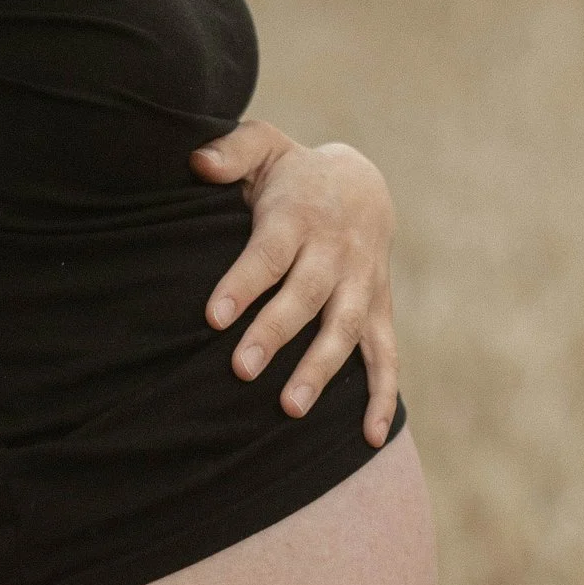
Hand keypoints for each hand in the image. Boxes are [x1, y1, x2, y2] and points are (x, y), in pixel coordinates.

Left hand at [192, 120, 399, 443]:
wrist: (364, 186)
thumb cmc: (294, 175)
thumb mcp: (266, 147)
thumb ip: (232, 152)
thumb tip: (197, 161)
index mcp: (301, 217)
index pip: (269, 254)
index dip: (242, 284)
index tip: (212, 318)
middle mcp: (336, 254)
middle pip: (305, 297)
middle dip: (275, 333)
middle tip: (241, 370)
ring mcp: (362, 285)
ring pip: (343, 330)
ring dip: (320, 370)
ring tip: (290, 408)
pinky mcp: (379, 310)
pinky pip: (386, 356)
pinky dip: (383, 396)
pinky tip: (370, 436)